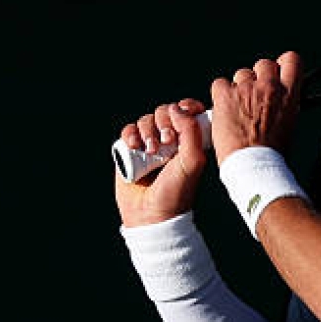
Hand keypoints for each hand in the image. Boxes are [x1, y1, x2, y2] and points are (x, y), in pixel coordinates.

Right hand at [114, 99, 209, 226]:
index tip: (186, 111)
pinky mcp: (130, 151)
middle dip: (165, 121)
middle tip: (167, 141)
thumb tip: (177, 108)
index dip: (186, 106)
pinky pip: (128, 131)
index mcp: (190, 140)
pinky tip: (134, 145)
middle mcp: (170, 140)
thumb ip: (191, 131)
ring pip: (146, 120)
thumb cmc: (177, 191)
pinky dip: (130, 133)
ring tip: (150, 149)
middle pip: (165, 112)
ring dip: (147, 130)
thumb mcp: (192, 161)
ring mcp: (149, 144)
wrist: (151, 215)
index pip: (188, 111)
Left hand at [210, 51, 302, 164]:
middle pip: (264, 64)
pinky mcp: (225, 96)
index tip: (278, 73)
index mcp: (289, 94)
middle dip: (258, 77)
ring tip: (237, 109)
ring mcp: (247, 89)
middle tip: (254, 95)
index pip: (291, 60)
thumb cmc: (272, 152)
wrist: (253, 165)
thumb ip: (284, 104)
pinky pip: (220, 84)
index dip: (283, 64)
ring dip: (239, 88)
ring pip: (241, 74)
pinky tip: (224, 110)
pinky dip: (220, 95)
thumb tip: (279, 99)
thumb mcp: (289, 123)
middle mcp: (269, 87)